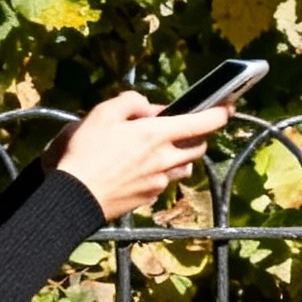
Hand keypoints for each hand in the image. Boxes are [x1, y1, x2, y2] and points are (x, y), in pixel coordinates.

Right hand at [46, 90, 231, 224]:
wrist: (73, 197)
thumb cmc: (85, 152)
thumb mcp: (103, 113)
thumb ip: (130, 102)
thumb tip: (148, 107)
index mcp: (157, 134)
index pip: (202, 124)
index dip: (219, 114)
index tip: (228, 108)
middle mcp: (165, 159)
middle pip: (198, 147)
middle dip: (199, 136)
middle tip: (186, 128)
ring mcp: (159, 182)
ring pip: (184, 167)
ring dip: (182, 157)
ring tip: (163, 151)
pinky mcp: (149, 198)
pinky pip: (164, 183)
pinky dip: (162, 174)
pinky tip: (143, 171)